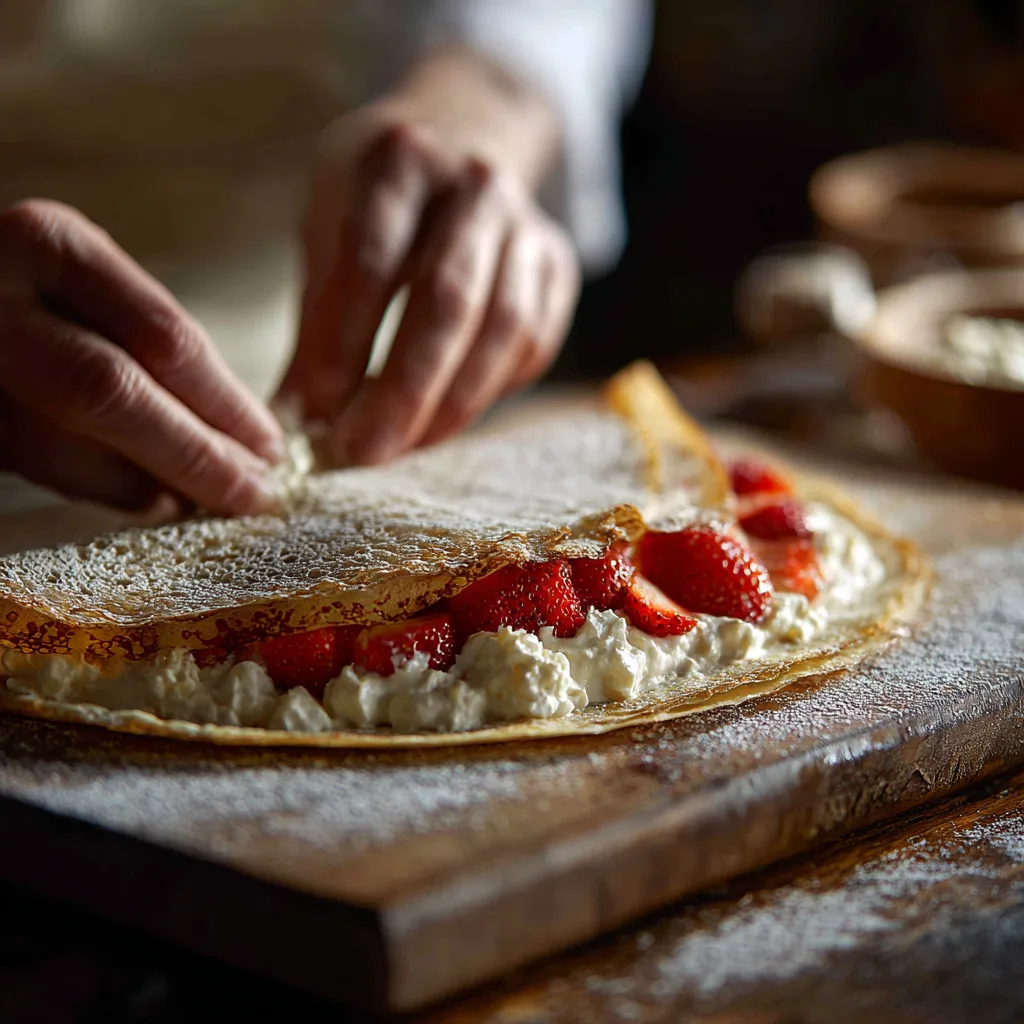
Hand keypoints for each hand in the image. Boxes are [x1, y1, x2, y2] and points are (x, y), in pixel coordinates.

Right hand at [0, 200, 284, 512]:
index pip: (162, 336)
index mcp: (49, 246)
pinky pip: (41, 468)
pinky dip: (107, 491)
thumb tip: (240, 431)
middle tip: (255, 492)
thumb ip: (148, 337)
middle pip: (113, 391)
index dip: (226, 403)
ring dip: (154, 487)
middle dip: (196, 454)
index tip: (270, 444)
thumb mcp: (87, 281)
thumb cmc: (30, 289)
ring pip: (68, 444)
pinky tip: (154, 499)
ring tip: (213, 503)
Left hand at [279, 96, 579, 464]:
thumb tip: (297, 417)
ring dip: (453, 403)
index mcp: (402, 161)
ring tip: (405, 447)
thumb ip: (317, 317)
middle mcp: (475, 185)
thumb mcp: (328, 224)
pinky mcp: (556, 265)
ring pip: (503, 328)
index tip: (315, 409)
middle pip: (446, 300)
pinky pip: (533, 343)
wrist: (466, 137)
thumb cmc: (378, 197)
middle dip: (404, 389)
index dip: (342, 345)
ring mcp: (526, 225)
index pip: (370, 265)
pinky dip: (491, 391)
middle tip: (364, 451)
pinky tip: (447, 417)